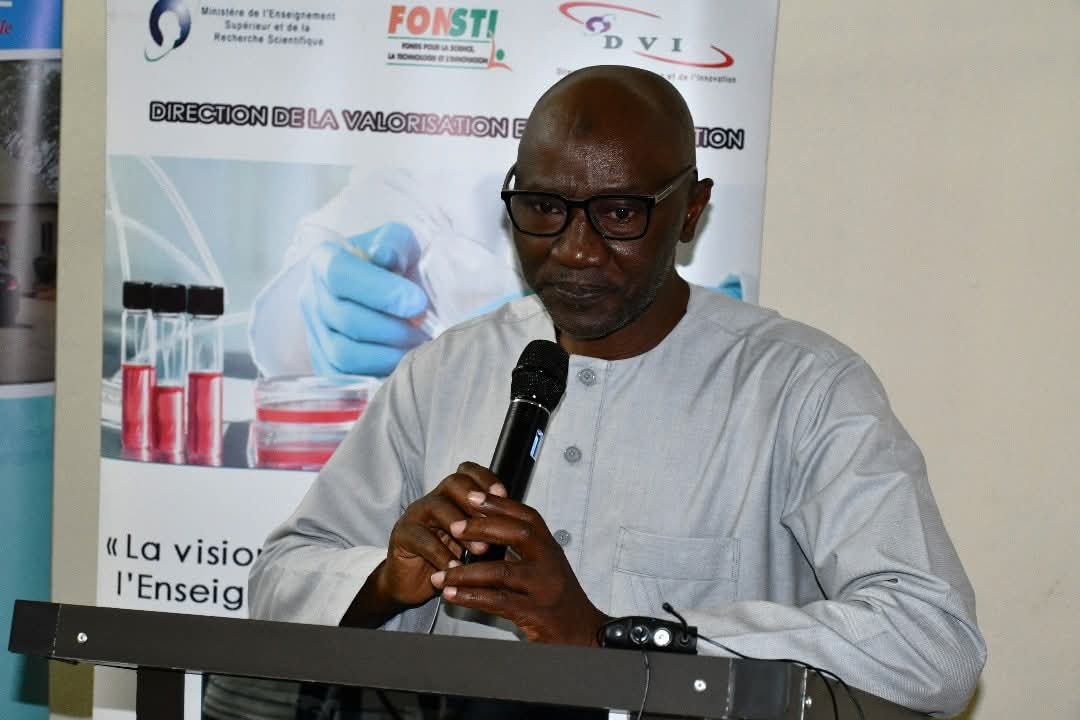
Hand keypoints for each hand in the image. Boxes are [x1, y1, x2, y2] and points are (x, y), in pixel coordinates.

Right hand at [300, 222, 428, 376]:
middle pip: (346, 320)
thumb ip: (393, 244)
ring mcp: (314, 333)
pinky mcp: (324, 362)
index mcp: (323, 260)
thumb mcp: (399, 242)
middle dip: (393, 328)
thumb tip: (385, 256)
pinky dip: (379, 374)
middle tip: (425, 328)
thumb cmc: (395, 262)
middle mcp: (311, 297)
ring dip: (388, 354)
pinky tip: (404, 362)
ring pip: (344, 355)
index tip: (419, 302)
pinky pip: (346, 379)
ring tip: (417, 345)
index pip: (341, 275)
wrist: (387, 287)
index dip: (381, 291)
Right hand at [341, 463, 506, 626]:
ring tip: (482, 551)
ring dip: (463, 528)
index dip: (486, 479)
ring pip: (437, 507)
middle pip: (453, 483)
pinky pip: (422, 538)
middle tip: (492, 522)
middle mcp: (434, 499)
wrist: (414, 584)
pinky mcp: (402, 535)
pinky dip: (442, 555)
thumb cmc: (449, 559)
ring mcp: (416, 515)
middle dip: (475, 501)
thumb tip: (522, 524)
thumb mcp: (474, 542)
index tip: (504, 494)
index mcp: (453, 496)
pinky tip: (457, 568)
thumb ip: (490, 529)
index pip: (468, 473)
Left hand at [430, 488, 610, 645]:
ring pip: (501, 572)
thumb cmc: (561, 601)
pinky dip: (471, 597)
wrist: (585, 635)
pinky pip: (497, 601)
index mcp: (552, 549)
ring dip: (466, 572)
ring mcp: (545, 589)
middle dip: (483, 528)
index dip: (500, 504)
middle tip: (454, 527)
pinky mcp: (536, 614)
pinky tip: (452, 595)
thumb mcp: (547, 568)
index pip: (527, 517)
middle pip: (518, 534)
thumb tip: (488, 527)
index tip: (474, 495)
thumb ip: (524, 550)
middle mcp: (551, 564)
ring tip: (441, 575)